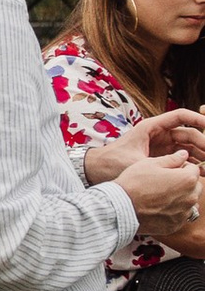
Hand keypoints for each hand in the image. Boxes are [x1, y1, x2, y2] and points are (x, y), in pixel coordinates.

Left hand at [85, 111, 204, 178]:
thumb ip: (160, 163)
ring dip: (200, 155)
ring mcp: (162, 147)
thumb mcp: (136, 162)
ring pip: (188, 147)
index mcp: (152, 127)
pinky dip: (192, 165)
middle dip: (203, 143)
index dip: (197, 118)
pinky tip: (201, 173)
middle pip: (189, 134)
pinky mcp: (162, 159)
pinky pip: (182, 159)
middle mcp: (159, 135)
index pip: (180, 116)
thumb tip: (185, 165)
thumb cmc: (112, 163)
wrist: (96, 172)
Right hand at [119, 152, 203, 230]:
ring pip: (189, 202)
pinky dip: (175, 211)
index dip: (182, 167)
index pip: (194, 170)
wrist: (120, 209)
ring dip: (182, 198)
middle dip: (185, 183)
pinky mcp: (176, 225)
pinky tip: (159, 207)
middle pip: (195, 186)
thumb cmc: (134, 184)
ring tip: (163, 196)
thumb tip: (184, 155)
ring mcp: (184, 213)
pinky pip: (181, 216)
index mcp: (187, 180)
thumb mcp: (150, 163)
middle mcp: (190, 198)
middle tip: (165, 182)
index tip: (170, 169)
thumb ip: (172, 159)